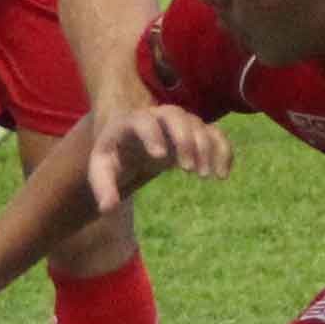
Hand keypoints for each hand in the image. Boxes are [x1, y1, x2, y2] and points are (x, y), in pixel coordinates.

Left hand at [86, 103, 231, 210]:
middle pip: (175, 115)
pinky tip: (223, 174)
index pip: (143, 120)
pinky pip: (215, 133)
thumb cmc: (115, 155)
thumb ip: (103, 186)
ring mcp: (178, 123)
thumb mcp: (102, 169)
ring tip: (205, 176)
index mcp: (131, 122)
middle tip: (188, 169)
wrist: (130, 140)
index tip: (160, 157)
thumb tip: (108, 208)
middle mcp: (157, 116)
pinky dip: (223, 150)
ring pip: (198, 123)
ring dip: (205, 147)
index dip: (153, 135)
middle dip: (184, 139)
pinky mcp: (195, 132)